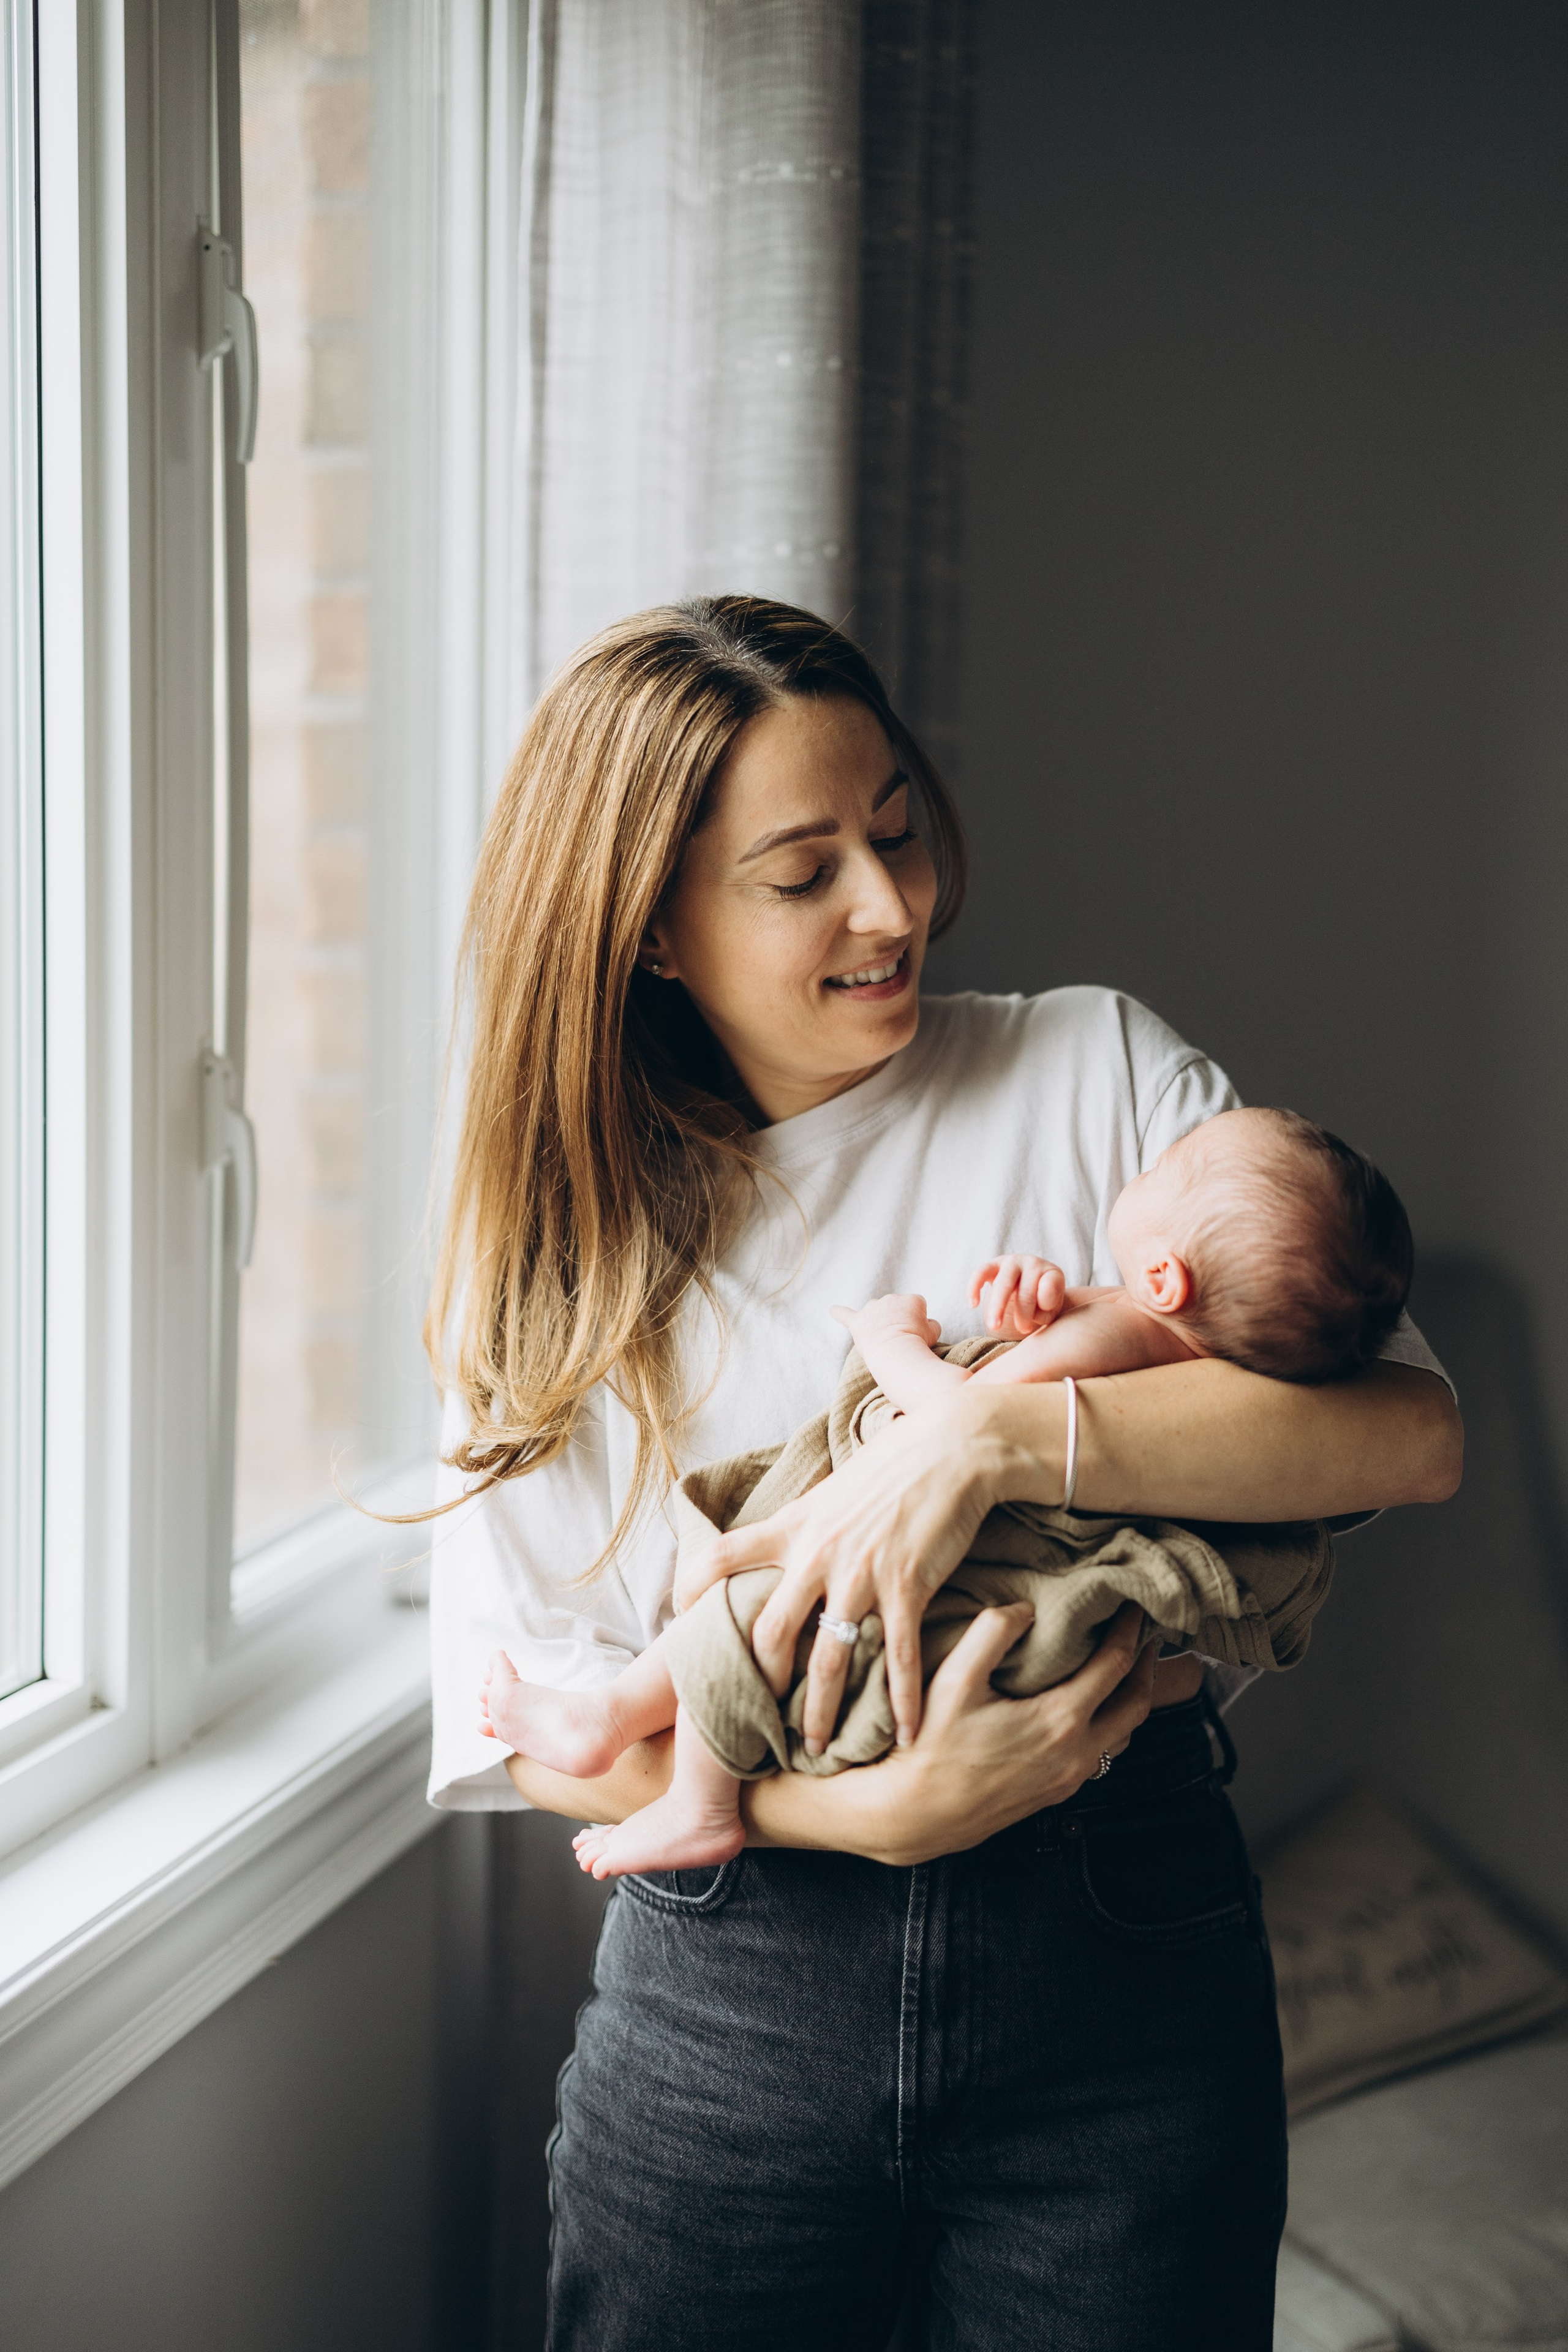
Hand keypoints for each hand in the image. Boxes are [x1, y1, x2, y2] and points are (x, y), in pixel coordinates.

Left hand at [688, 1384, 1061, 1750]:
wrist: (953, 1448)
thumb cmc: (895, 1464)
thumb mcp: (833, 1489)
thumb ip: (807, 1522)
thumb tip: (788, 1540)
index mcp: (794, 1525)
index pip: (722, 1555)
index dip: (692, 1587)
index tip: (681, 1617)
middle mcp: (818, 1554)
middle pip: (771, 1632)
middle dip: (764, 1682)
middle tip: (761, 1716)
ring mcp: (862, 1574)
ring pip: (830, 1658)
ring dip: (823, 1709)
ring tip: (820, 1745)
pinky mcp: (908, 1587)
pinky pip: (900, 1657)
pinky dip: (903, 1701)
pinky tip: (907, 1732)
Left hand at [831, 1292, 941, 1350]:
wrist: (897, 1351)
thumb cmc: (918, 1343)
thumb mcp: (935, 1332)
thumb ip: (931, 1323)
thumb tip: (927, 1323)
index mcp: (912, 1299)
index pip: (917, 1307)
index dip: (918, 1322)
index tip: (918, 1334)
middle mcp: (891, 1298)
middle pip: (895, 1308)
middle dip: (898, 1321)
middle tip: (903, 1340)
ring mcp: (872, 1308)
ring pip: (875, 1312)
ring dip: (879, 1322)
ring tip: (885, 1339)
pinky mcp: (857, 1321)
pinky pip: (845, 1314)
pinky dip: (839, 1313)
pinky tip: (833, 1310)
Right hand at [844, 1600, 1155, 1864]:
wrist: (916, 1814)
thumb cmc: (932, 1747)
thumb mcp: (955, 1679)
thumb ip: (992, 1632)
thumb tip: (1025, 1608)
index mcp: (1060, 1721)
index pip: (1116, 1665)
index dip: (1130, 1630)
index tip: (1133, 1605)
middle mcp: (1075, 1754)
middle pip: (1137, 1704)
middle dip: (1147, 1665)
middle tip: (1145, 1635)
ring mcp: (1068, 1779)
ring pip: (1123, 1736)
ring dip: (1131, 1699)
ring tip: (1123, 1669)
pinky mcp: (1056, 1793)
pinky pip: (1102, 1755)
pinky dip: (1111, 1725)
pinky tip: (1090, 1710)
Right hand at [971, 1254, 1065, 1337]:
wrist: (1029, 1287)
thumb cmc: (1042, 1303)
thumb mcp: (1052, 1308)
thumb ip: (1049, 1309)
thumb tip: (1040, 1304)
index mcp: (1051, 1273)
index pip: (1050, 1288)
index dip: (1047, 1306)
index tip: (1043, 1320)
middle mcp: (1032, 1263)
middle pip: (1025, 1290)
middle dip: (1023, 1314)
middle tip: (1022, 1330)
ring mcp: (1012, 1262)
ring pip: (1003, 1283)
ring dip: (997, 1307)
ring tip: (994, 1326)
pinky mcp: (993, 1265)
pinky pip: (981, 1272)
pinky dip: (975, 1287)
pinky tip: (973, 1304)